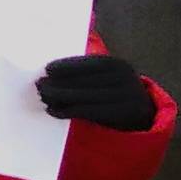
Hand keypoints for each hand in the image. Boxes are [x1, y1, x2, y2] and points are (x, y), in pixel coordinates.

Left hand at [35, 54, 155, 131]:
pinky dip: (68, 111)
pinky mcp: (124, 113)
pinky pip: (90, 111)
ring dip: (60, 96)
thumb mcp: (106, 79)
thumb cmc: (113, 94)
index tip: (47, 69)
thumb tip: (50, 72)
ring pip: (84, 95)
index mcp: (118, 64)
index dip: (67, 65)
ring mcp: (127, 96)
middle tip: (39, 85)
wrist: (142, 116)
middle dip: (59, 82)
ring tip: (43, 98)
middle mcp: (125, 77)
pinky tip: (53, 111)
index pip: (89, 63)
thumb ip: (85, 74)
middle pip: (84, 79)